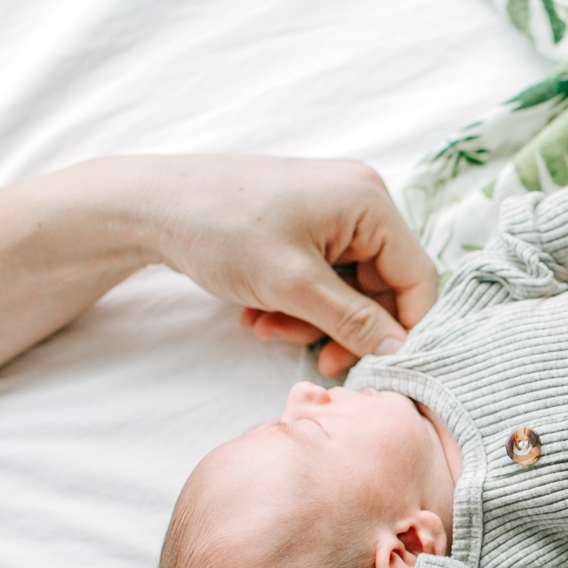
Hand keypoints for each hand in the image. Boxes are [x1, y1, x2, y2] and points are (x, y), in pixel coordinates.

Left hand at [119, 155, 439, 377]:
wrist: (149, 205)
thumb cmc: (220, 229)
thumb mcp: (293, 284)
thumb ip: (354, 321)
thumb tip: (400, 351)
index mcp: (370, 202)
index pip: (417, 277)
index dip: (404, 329)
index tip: (377, 367)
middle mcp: (359, 200)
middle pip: (382, 287)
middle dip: (344, 328)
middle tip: (314, 360)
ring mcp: (331, 211)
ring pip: (348, 289)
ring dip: (312, 320)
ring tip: (266, 327)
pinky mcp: (305, 224)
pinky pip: (321, 277)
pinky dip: (296, 302)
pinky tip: (258, 312)